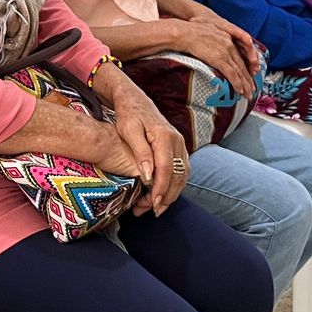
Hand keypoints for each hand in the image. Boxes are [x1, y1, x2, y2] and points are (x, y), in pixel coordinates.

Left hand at [103, 70, 186, 212]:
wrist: (135, 100)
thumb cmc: (128, 115)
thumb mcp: (128, 130)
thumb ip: (140, 152)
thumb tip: (149, 176)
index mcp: (165, 136)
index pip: (167, 169)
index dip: (161, 189)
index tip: (153, 204)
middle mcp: (177, 141)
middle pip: (178, 175)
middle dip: (167, 196)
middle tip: (152, 211)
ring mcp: (180, 144)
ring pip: (182, 175)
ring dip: (172, 193)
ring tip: (157, 208)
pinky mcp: (178, 148)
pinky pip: (181, 170)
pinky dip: (175, 185)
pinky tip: (164, 195)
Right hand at [168, 17, 258, 95]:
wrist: (185, 32)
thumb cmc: (190, 33)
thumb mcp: (207, 34)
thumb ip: (213, 43)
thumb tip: (210, 52)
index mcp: (227, 39)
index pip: (239, 57)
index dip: (245, 69)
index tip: (248, 78)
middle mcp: (229, 46)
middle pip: (242, 66)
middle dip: (248, 80)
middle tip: (252, 90)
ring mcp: (225, 53)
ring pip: (239, 71)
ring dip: (245, 85)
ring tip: (248, 94)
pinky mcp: (219, 59)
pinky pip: (231, 73)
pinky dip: (237, 83)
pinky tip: (240, 90)